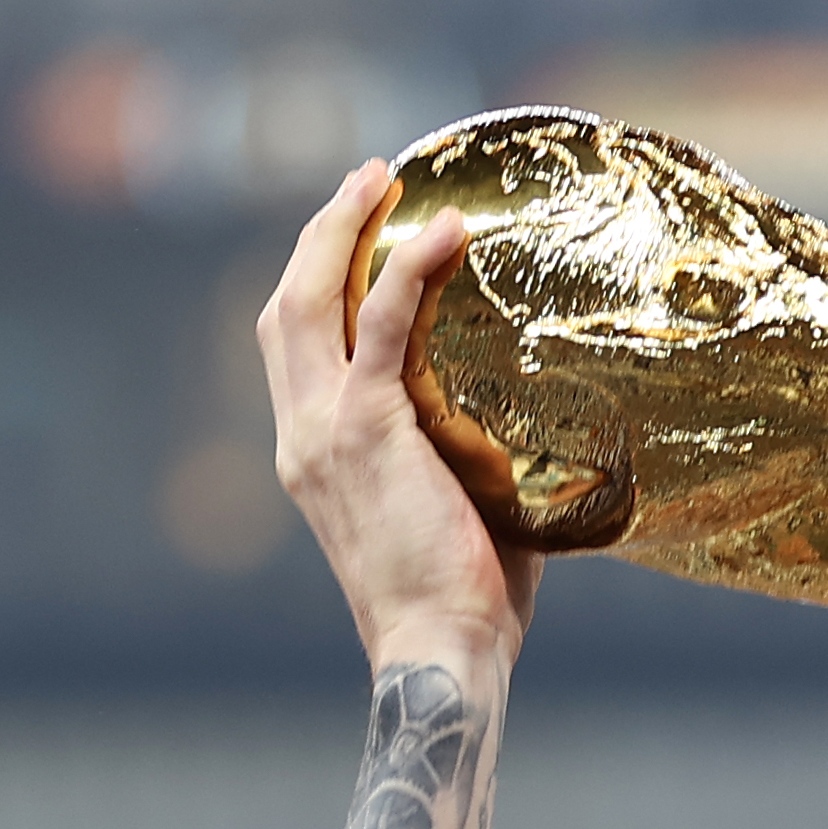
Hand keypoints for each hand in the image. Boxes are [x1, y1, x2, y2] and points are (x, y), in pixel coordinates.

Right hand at [262, 160, 541, 673]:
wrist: (441, 648)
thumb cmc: (466, 603)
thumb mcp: (458, 512)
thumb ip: (472, 458)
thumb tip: (541, 428)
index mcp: (312, 456)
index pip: (296, 349)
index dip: (318, 282)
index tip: (361, 234)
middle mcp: (301, 435)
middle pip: (286, 307)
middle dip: (320, 234)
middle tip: (370, 181)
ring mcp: (322, 429)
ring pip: (310, 299)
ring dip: (343, 229)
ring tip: (387, 180)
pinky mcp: (364, 427)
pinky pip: (381, 323)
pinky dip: (407, 268)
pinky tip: (444, 231)